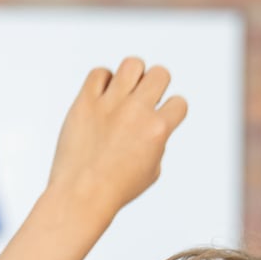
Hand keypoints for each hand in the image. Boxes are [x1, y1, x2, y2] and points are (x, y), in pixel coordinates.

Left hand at [45, 57, 187, 219]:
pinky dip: (102, 81)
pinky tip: (100, 98)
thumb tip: (153, 122)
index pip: (179, 102)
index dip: (171, 112)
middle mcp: (136, 112)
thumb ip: (157, 142)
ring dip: (132, 76)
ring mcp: (110, 105)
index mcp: (157, 130)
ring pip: (132, 64)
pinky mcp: (85, 103)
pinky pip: (98, 73)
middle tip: (141, 104)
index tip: (158, 122)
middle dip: (155, 87)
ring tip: (122, 94)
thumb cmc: (115, 189)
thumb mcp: (151, 171)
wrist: (81, 196)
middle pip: (160, 74)